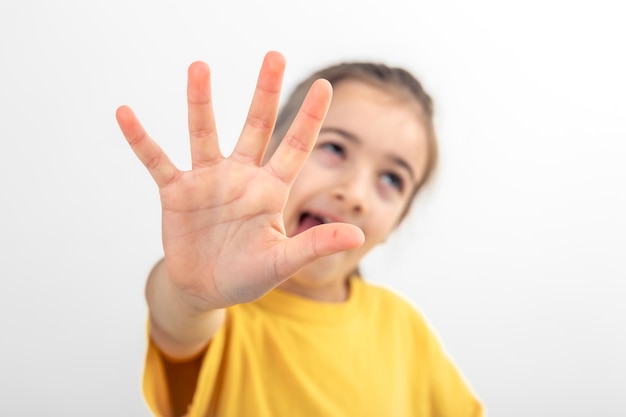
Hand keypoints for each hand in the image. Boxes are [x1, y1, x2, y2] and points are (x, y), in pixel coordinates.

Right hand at [116, 51, 363, 310]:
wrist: (205, 289)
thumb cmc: (248, 275)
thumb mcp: (282, 262)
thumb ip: (315, 245)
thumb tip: (359, 236)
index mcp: (270, 190)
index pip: (296, 147)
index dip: (310, 117)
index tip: (325, 85)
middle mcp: (240, 176)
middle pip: (255, 126)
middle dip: (265, 92)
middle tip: (274, 56)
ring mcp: (207, 181)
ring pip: (204, 133)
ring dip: (201, 102)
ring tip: (199, 68)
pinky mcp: (176, 193)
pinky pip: (157, 160)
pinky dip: (141, 140)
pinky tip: (126, 115)